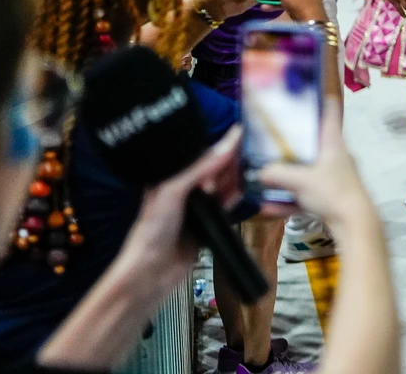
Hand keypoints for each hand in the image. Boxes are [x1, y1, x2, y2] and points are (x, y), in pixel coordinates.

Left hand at [117, 127, 242, 287]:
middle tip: (254, 150)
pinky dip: (234, 198)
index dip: (220, 144)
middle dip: (231, 161)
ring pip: (222, 187)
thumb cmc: (153, 229)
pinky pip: (225, 207)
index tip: (242, 132)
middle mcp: (184, 190)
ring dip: (235, 179)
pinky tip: (246, 189)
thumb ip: (200, 169)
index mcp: (170, 177)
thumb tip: (227, 144)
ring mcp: (196, 208)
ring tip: (255, 166)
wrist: (150, 273)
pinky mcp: (207, 225)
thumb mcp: (173, 192)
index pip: (200, 154)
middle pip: (214, 170)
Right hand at [257, 99, 374, 230]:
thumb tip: (259, 172)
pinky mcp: (333, 197)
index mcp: (334, 142)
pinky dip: (291, 199)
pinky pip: (308, 194)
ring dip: (288, 176)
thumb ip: (278, 174)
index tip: (304, 93)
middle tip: (272, 139)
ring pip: (310, 170)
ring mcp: (336, 176)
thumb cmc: (332, 192)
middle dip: (294, 143)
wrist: (355, 223)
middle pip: (315, 142)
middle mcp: (337, 155)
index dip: (319, 100)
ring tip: (264, 178)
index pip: (330, 112)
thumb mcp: (300, 181)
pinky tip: (269, 208)